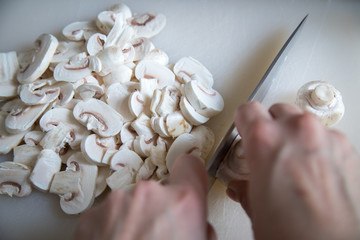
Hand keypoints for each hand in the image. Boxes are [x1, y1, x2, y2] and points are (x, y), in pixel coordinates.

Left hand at [74, 154, 215, 239]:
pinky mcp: (89, 216)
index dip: (191, 176)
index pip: (191, 165)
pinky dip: (112, 228)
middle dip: (160, 210)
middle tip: (157, 239)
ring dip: (134, 219)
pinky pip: (108, 214)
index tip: (188, 183)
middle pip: (160, 191)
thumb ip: (200, 230)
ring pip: (132, 203)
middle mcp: (148, 194)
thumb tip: (196, 225)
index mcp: (182, 202)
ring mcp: (115, 202)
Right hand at [226, 102, 359, 239]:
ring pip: (304, 121)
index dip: (244, 122)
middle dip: (272, 127)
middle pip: (278, 110)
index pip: (247, 109)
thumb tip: (242, 186)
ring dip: (296, 136)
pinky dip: (319, 147)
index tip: (245, 130)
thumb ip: (245, 187)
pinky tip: (315, 172)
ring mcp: (326, 137)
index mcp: (266, 140)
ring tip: (295, 163)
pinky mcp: (348, 149)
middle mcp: (297, 131)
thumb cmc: (294, 233)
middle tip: (270, 150)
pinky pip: (327, 136)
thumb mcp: (255, 207)